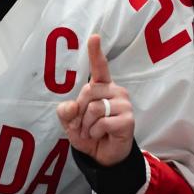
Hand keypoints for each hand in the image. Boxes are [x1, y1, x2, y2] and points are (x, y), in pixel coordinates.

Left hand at [57, 34, 134, 166]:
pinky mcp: (128, 119)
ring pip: (94, 108)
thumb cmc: (89, 133)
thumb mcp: (70, 123)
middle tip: (85, 124)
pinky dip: (95, 132)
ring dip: (87, 125)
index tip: (94, 37)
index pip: (99, 67)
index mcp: (102, 87)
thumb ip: (65, 112)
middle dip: (80, 113)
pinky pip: (102, 122)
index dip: (95, 52)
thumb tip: (72, 106)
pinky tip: (102, 135)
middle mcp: (115, 91)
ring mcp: (124, 104)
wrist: (103, 156)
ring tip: (93, 131)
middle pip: (87, 92)